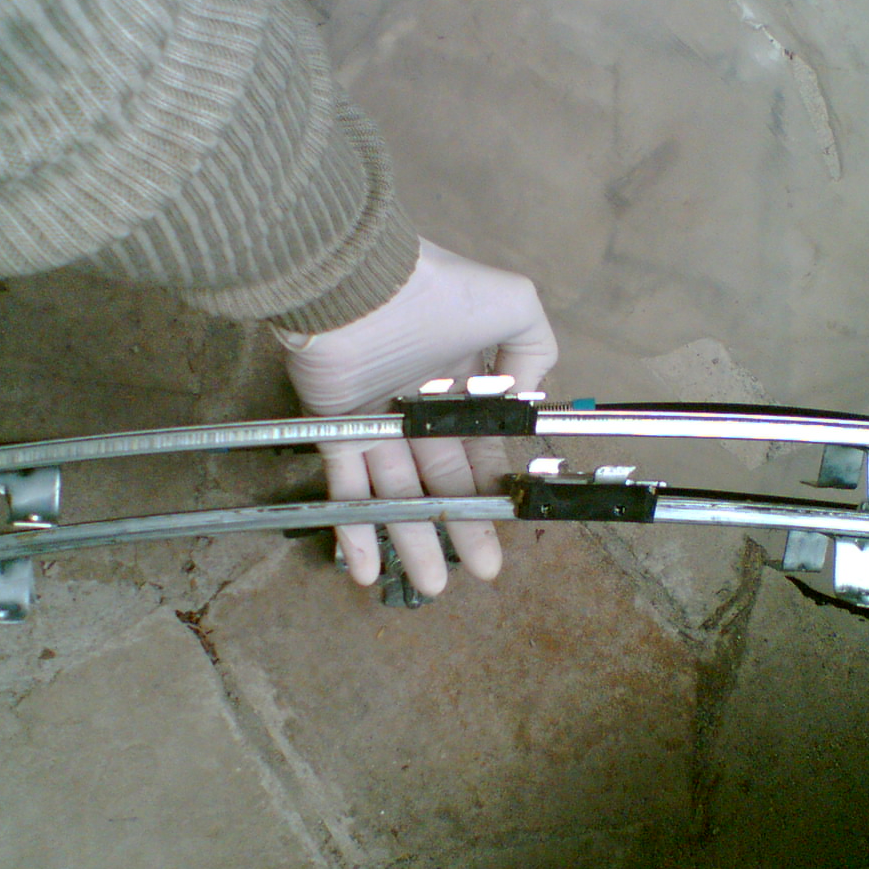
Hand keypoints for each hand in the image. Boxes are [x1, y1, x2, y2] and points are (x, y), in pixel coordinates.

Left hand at [277, 238, 557, 594]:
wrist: (358, 282)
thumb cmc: (438, 292)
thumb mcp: (513, 306)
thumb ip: (534, 350)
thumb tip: (533, 397)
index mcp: (459, 382)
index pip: (480, 445)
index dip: (494, 485)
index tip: (509, 522)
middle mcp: (417, 408)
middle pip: (442, 480)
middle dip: (463, 526)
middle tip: (481, 572)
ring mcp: (374, 422)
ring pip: (396, 494)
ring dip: (413, 541)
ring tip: (432, 586)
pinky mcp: (333, 431)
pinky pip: (345, 488)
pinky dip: (352, 530)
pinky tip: (365, 572)